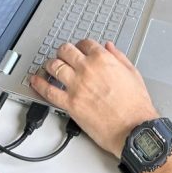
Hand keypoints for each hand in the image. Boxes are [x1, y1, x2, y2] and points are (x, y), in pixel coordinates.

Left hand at [30, 40, 158, 156]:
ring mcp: (76, 86)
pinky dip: (39, 85)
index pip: (84, 43)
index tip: (78, 49)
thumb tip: (109, 47)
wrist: (134, 129)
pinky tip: (35, 81)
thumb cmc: (136, 105)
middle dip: (63, 52)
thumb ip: (118, 57)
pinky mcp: (70, 104)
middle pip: (65, 51)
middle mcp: (87, 69)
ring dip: (50, 65)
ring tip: (49, 67)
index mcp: (103, 59)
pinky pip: (48, 91)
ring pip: (54, 67)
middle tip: (62, 56)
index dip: (80, 45)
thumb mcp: (132, 73)